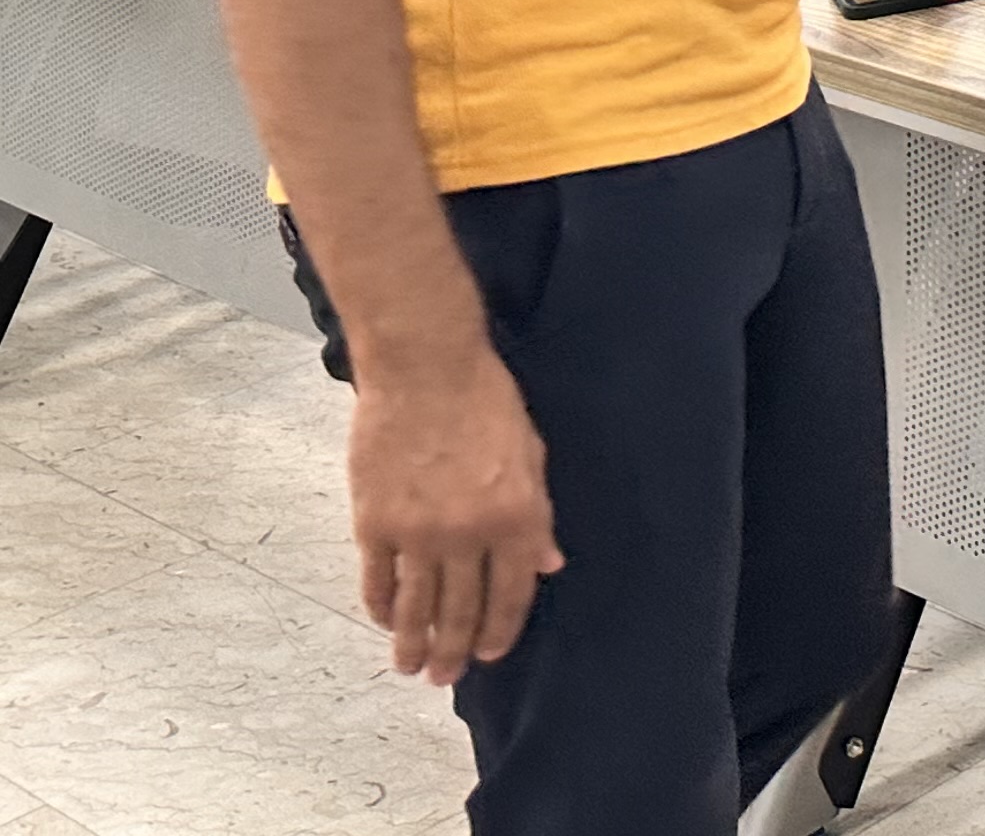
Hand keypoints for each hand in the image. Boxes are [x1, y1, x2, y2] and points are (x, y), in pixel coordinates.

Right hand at [349, 342, 561, 682]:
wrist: (425, 369)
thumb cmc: (487, 402)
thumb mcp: (531, 454)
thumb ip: (538, 516)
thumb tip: (548, 566)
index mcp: (515, 516)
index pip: (513, 592)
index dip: (502, 629)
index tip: (491, 654)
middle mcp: (467, 534)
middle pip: (461, 610)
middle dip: (455, 650)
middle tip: (445, 677)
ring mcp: (417, 532)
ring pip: (416, 607)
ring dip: (414, 644)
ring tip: (411, 669)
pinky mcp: (374, 523)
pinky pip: (378, 581)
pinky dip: (382, 608)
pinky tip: (386, 622)